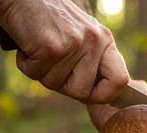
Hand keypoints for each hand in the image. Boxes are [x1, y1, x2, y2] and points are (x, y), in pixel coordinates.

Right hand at [0, 0, 128, 102]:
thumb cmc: (49, 19)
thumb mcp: (80, 36)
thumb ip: (91, 62)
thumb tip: (96, 99)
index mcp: (105, 40)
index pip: (120, 80)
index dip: (104, 95)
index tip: (89, 95)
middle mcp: (95, 41)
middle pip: (82, 92)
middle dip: (62, 85)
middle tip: (52, 65)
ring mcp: (75, 44)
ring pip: (56, 85)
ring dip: (41, 73)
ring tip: (39, 50)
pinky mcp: (52, 47)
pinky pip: (36, 74)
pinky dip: (26, 64)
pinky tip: (28, 46)